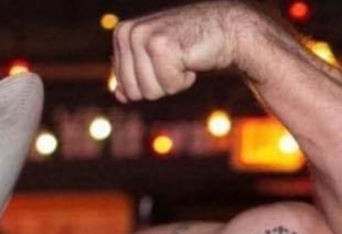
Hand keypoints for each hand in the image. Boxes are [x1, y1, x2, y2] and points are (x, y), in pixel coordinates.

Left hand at [112, 1, 253, 101]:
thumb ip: (133, 77)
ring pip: (149, 92)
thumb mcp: (154, 62)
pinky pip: (167, 86)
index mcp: (122, 35)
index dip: (149, 84)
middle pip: (134, 93)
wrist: (223, 29)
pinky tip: (190, 59)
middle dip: (158, 86)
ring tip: (182, 59)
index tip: (164, 63)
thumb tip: (118, 96)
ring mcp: (142, 37)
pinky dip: (183, 80)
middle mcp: (127, 33)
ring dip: (171, 83)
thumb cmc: (187, 47)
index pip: (123, 87)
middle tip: (174, 62)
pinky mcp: (160, 45)